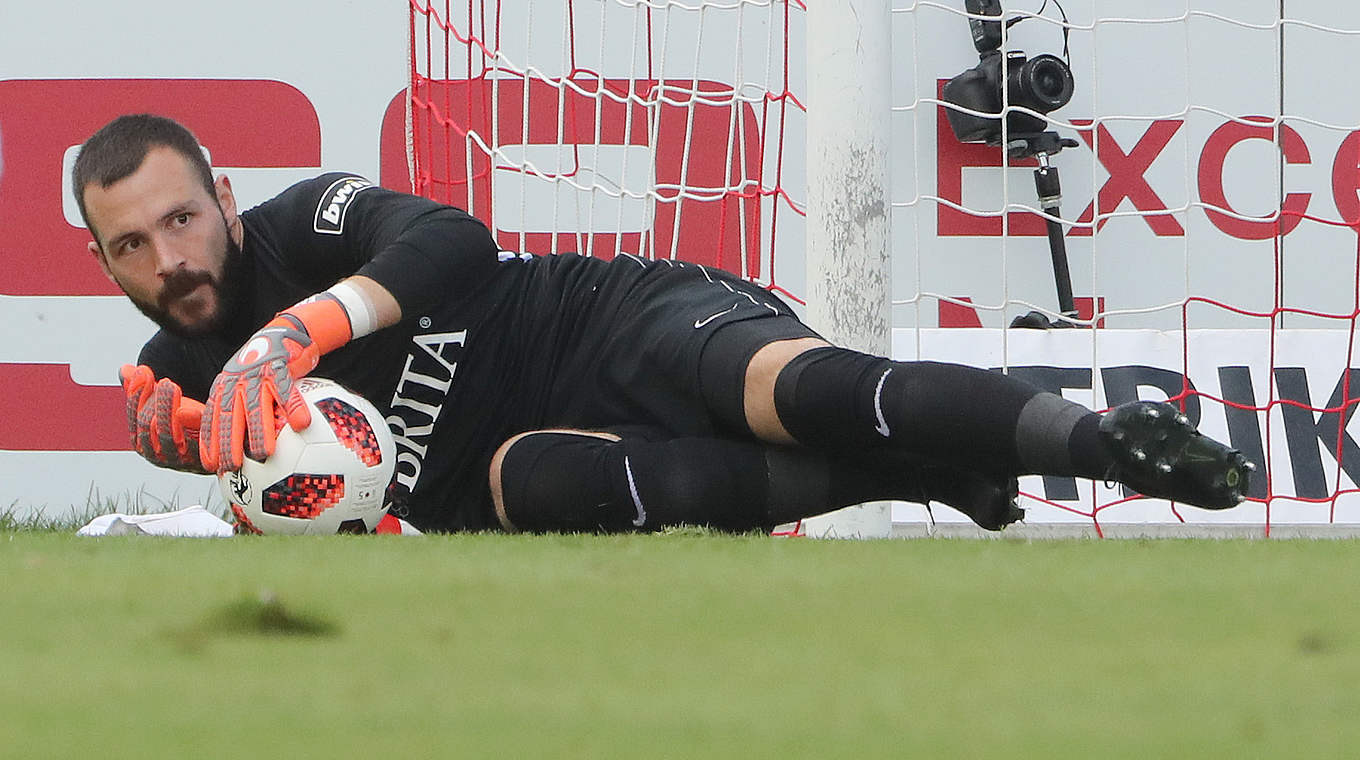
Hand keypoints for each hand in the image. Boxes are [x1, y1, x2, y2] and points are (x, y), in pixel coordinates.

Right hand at [120, 364, 209, 473]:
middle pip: (147, 428)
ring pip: (168, 436)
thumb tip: (125, 369)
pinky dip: (191, 426)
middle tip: (165, 382)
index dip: (135, 395)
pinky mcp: (203, 462)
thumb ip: (145, 389)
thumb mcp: (165, 404)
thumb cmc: (188, 422)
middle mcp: (158, 455)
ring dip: (167, 410)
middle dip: (154, 402)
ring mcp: (181, 461)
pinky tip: (186, 409)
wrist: (218, 443)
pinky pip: (194, 444)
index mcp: (144, 442)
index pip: (133, 419)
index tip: (143, 372)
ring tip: (172, 386)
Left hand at [200, 295, 352, 471]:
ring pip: (256, 405)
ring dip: (259, 431)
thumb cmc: (265, 370)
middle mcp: (237, 381)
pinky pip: (288, 389)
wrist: (282, 334)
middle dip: (228, 442)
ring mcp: (257, 374)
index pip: (213, 419)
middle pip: (230, 415)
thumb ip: (241, 413)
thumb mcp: (245, 387)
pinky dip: (294, 406)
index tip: (212, 467)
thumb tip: (246, 452)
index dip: (211, 443)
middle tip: (232, 467)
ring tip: (265, 454)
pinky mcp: (280, 366)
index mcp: (225, 388)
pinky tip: (302, 425)